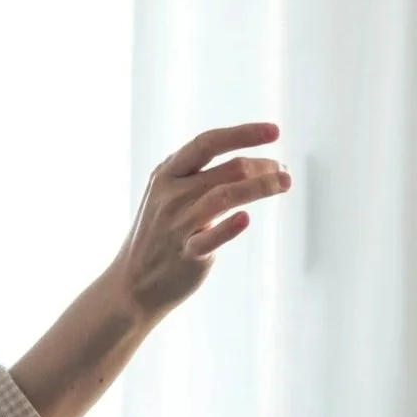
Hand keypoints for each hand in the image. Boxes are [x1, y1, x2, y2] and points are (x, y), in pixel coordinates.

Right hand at [106, 122, 291, 317]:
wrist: (131, 285)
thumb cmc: (161, 235)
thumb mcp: (169, 196)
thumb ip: (202, 177)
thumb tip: (258, 164)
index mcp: (166, 175)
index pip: (207, 143)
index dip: (243, 134)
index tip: (275, 132)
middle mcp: (170, 196)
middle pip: (228, 170)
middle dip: (263, 167)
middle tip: (284, 173)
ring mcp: (176, 225)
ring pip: (225, 196)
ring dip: (261, 187)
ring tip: (284, 183)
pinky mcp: (186, 254)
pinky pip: (209, 239)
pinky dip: (228, 228)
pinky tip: (245, 220)